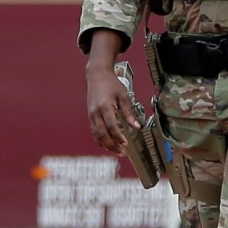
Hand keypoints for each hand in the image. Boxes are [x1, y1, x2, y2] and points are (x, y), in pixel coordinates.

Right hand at [84, 36, 137, 154]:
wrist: (97, 75)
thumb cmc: (110, 83)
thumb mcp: (124, 96)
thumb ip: (129, 112)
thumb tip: (136, 126)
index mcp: (104, 106)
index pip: (111, 126)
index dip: (118, 136)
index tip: (125, 144)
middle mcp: (95, 112)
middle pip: (102, 134)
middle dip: (112, 145)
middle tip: (122, 152)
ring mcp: (91, 115)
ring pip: (97, 135)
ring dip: (106, 145)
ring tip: (116, 151)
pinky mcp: (90, 116)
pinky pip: (94, 131)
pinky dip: (100, 140)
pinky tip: (107, 144)